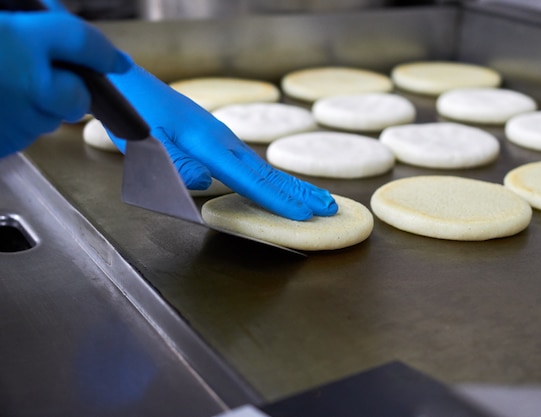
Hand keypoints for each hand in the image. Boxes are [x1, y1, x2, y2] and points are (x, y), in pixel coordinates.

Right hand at [0, 10, 129, 157]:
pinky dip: (15, 122)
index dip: (104, 53)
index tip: (117, 61)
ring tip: (2, 86)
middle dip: (73, 89)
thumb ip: (19, 17)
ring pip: (50, 119)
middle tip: (52, 77)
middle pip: (79, 97)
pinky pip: (23, 135)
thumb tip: (44, 19)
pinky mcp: (0, 145)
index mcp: (23, 42)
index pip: (83, 44)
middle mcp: (29, 84)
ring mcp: (15, 120)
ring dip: (40, 105)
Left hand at [107, 63, 337, 220]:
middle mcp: (224, 142)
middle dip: (300, 192)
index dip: (278, 200)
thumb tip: (205, 183)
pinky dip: (273, 177)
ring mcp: (223, 139)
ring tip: (316, 197)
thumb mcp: (147, 141)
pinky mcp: (217, 139)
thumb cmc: (136, 115)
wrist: (131, 86)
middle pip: (270, 173)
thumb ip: (175, 163)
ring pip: (265, 167)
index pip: (252, 180)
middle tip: (329, 206)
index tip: (303, 215)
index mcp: (210, 146)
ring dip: (292, 184)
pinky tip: (277, 183)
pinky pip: (253, 163)